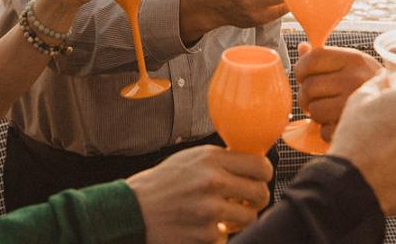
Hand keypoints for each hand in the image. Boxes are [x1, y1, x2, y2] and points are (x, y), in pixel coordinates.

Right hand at [127, 145, 271, 243]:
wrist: (132, 210)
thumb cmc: (162, 183)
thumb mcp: (191, 159)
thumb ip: (221, 160)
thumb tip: (253, 162)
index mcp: (211, 159)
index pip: (261, 165)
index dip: (264, 175)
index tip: (258, 179)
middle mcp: (213, 182)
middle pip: (261, 193)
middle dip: (256, 200)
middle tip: (246, 202)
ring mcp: (210, 211)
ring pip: (249, 218)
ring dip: (239, 220)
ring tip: (222, 216)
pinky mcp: (205, 235)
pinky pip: (226, 237)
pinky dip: (216, 235)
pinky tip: (200, 227)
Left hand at [295, 42, 379, 139]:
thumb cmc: (370, 84)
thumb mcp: (354, 63)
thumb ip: (326, 57)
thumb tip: (302, 48)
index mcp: (354, 59)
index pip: (312, 59)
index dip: (301, 69)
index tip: (303, 76)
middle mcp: (355, 80)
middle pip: (308, 88)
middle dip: (307, 96)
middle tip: (318, 98)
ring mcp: (354, 106)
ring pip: (314, 111)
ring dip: (317, 114)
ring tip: (331, 110)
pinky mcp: (353, 129)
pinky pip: (324, 131)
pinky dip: (328, 130)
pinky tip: (340, 123)